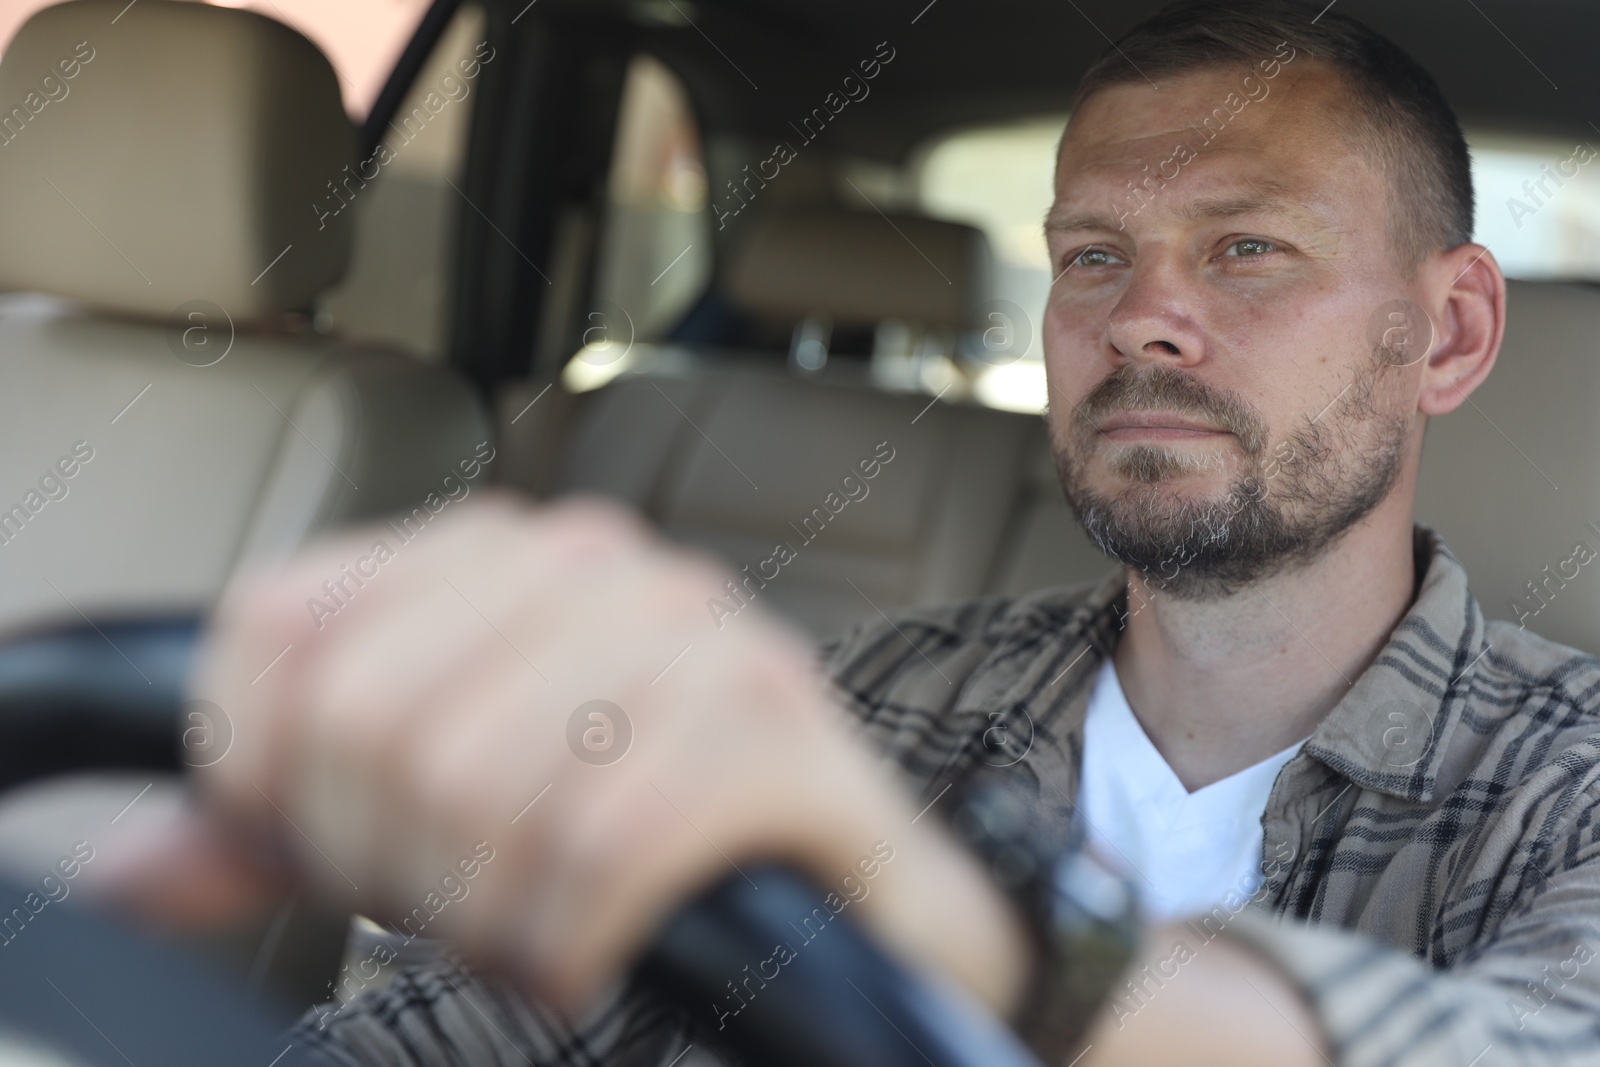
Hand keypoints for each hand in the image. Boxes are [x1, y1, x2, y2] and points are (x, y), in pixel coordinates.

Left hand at [176, 494, 1028, 1016]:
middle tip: (467, 906)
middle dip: (397, 864)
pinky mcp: (778, 731)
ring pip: (484, 785)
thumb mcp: (438, 816)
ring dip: (494, 913)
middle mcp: (604, 566)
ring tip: (541, 927)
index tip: (346, 850)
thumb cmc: (638, 834)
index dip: (276, 780)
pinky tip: (595, 952)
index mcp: (503, 552)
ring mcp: (701, 636)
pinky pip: (607, 846)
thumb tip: (140, 868)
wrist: (840, 885)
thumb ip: (287, 824)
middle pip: (374, 719)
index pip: (287, 629)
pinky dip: (575, 939)